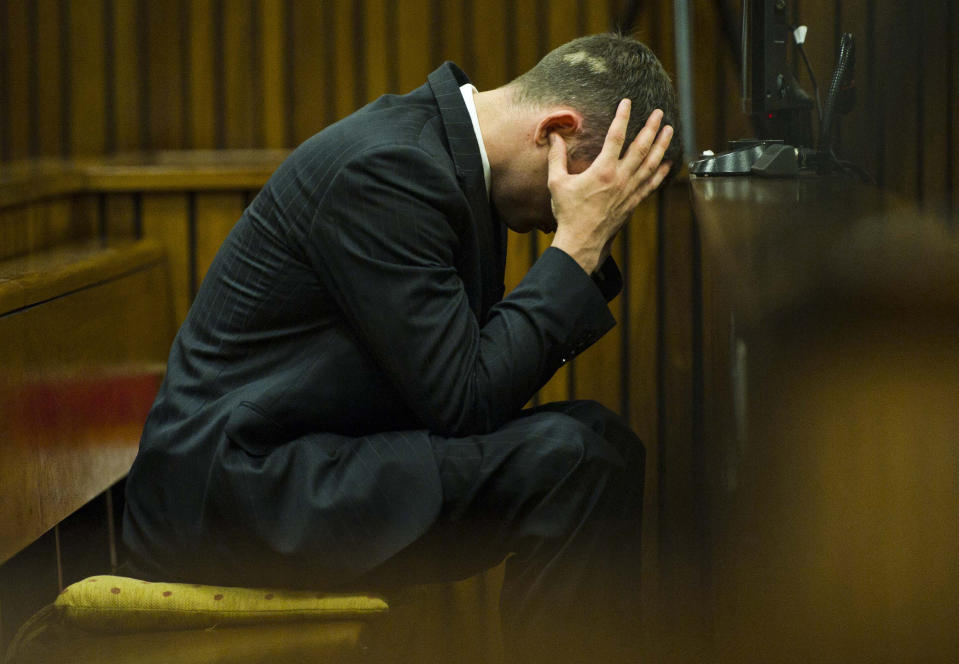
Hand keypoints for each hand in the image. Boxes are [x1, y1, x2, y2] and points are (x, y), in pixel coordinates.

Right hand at [548, 99, 673, 273]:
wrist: (582, 241)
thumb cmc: (568, 213)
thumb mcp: (557, 183)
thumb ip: (557, 157)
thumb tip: (554, 137)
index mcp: (602, 170)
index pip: (616, 136)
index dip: (622, 117)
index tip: (627, 102)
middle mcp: (620, 178)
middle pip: (641, 147)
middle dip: (651, 127)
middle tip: (659, 113)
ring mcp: (630, 191)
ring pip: (651, 163)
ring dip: (662, 145)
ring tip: (669, 130)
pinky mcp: (633, 202)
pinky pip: (651, 184)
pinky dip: (661, 172)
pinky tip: (668, 163)